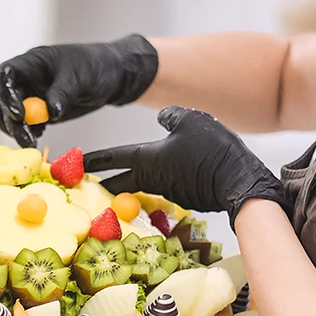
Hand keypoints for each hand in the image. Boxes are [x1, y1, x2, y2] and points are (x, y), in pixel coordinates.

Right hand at [0, 35, 158, 146]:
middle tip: (26, 138)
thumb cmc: (95, 66)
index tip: (18, 114)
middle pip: (3, 100)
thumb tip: (50, 112)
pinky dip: (28, 134)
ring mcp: (32, 97)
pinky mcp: (41, 113)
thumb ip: (62, 93)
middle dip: (10, 120)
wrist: (112, 76)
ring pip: (10, 116)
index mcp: (31, 62)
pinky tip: (38, 138)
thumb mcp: (79, 77)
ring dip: (17, 130)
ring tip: (32, 142)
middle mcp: (26, 79)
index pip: (5, 74)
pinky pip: (26, 125)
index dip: (5, 94)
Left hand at [85, 107, 288, 225]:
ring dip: (137, 181)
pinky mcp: (187, 198)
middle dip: (105, 182)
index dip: (94, 160)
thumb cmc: (212, 149)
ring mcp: (170, 192)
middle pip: (123, 182)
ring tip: (132, 176)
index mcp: (148, 159)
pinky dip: (167, 180)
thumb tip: (161, 118)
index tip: (76, 163)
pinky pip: (171, 186)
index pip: (113, 159)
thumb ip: (170, 117)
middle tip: (89, 184)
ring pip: (148, 184)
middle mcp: (154, 179)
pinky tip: (177, 174)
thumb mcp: (189, 120)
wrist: (239, 181)